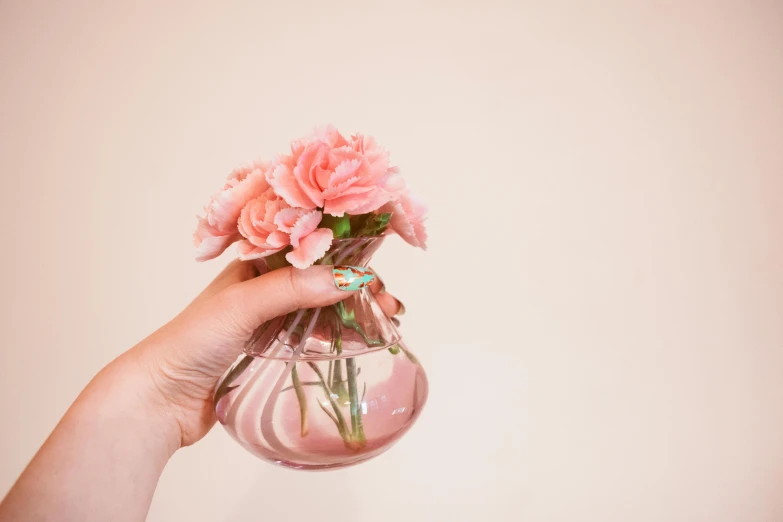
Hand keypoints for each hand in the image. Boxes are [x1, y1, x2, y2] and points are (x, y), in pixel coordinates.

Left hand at [127, 261, 402, 448]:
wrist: (159, 400)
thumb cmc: (189, 342)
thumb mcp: (242, 306)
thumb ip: (292, 289)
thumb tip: (347, 278)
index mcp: (254, 264)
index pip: (311, 248)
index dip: (348, 256)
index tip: (376, 272)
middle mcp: (263, 287)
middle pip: (321, 279)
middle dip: (357, 288)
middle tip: (389, 306)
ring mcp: (267, 319)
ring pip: (320, 308)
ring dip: (352, 312)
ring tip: (384, 324)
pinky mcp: (269, 350)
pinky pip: (311, 336)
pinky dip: (337, 336)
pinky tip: (356, 343)